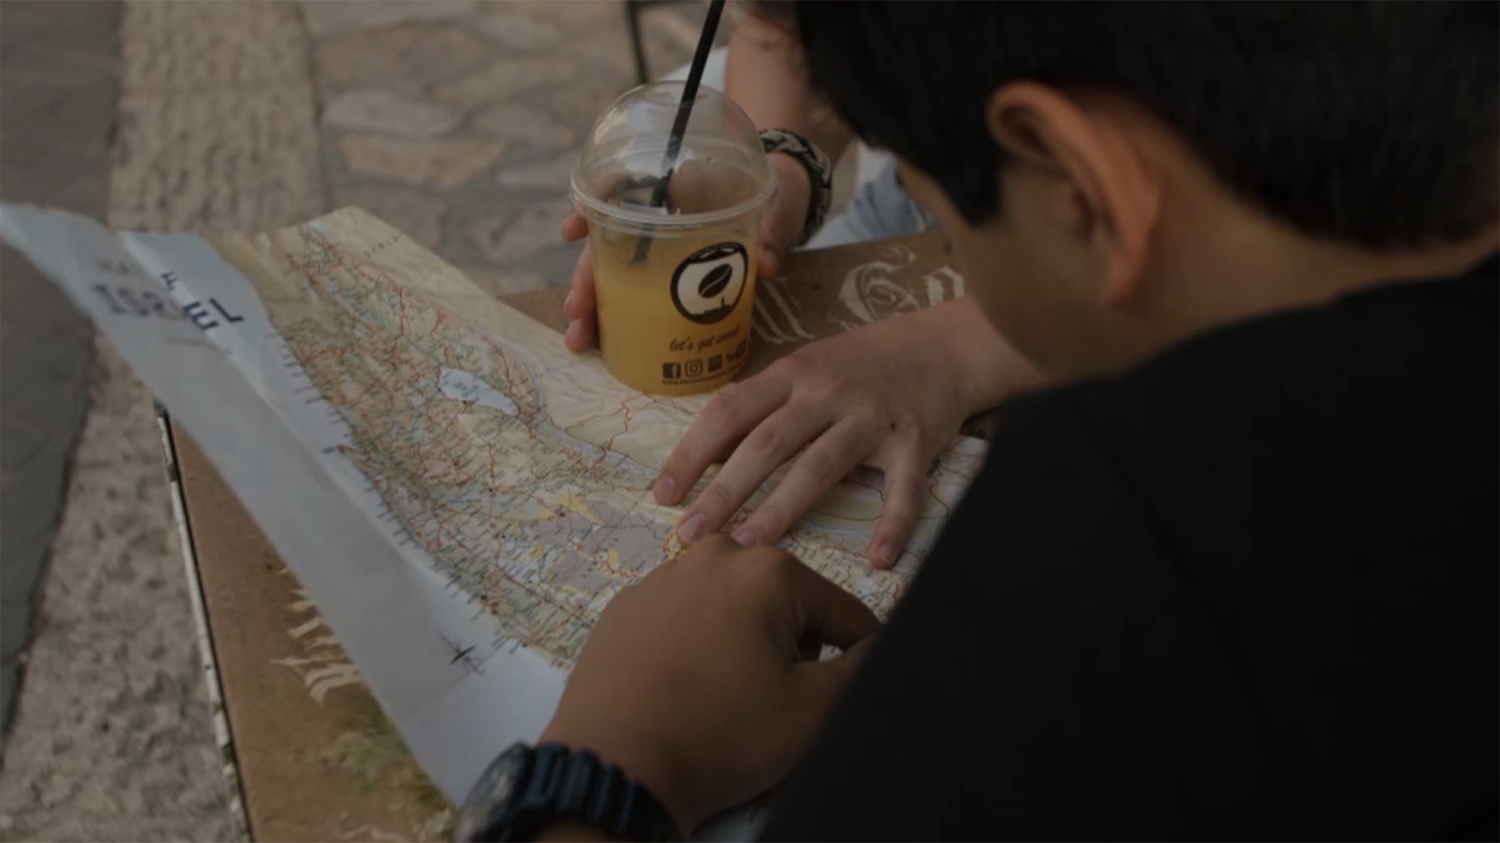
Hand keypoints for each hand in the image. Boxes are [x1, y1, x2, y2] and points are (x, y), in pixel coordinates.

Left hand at [538, 535, 878, 831]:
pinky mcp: (624, 607)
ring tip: (723, 699)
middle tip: (769, 701)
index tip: (839, 693)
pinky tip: (682, 690)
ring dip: (742, 645)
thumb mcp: (815, 709)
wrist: (615, 764)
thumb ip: (862, 668)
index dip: (855, 656)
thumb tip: (876, 646)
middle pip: (785, 604)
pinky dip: (693, 648)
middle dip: (791, 648)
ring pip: (732, 609)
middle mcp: (714, 556)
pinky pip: (682, 621)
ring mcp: (662, 578)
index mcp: (769, 571)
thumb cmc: (721, 734)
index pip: (843, 612)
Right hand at [560, 154, 811, 351]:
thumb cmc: (779, 192)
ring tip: (580, 340)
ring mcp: (662, 246)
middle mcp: (658, 216)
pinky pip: (638, 291)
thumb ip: (772, 233)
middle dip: (586, 279)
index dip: (589, 210)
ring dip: (594, 305)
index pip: (618, 192)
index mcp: (677, 187)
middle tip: (577, 313)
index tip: (570, 234)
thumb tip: (766, 266)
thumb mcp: (779, 207)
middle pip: (610, 245)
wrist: (789, 202)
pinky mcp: (672, 272)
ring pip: (616, 273)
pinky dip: (616, 314)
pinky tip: (600, 340)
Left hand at [657, 297, 1042, 566]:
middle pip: (767, 444)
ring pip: (820, 467)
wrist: (942, 346)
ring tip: (750, 548)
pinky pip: (902, 489)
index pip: (729, 412)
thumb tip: (705, 459)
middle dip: (724, 492)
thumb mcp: (806, 369)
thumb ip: (763, 408)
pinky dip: (893, 523)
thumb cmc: (860, 365)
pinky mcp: (914, 441)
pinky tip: (878, 559)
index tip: (663, 495)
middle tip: (691, 535)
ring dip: (782, 509)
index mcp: (792, 373)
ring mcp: (871, 417)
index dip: (692, 454)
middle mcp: (827, 392)